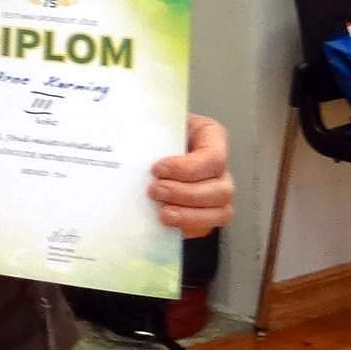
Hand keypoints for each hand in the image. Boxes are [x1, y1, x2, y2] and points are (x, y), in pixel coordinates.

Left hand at [151, 113, 233, 237]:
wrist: (142, 145)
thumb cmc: (151, 131)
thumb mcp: (154, 121)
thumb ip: (149, 130)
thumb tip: (129, 144)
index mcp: (210, 137)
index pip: (213, 156)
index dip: (187, 168)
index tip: (157, 169)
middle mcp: (218, 167)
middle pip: (221, 189)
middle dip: (186, 194)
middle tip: (154, 190)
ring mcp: (215, 192)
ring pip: (220, 212)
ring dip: (190, 215)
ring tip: (162, 213)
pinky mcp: (204, 212)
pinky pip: (205, 227)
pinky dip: (186, 228)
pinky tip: (165, 224)